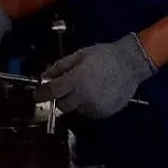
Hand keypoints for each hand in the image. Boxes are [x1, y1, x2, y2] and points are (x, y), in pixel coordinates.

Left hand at [34, 33, 156, 118]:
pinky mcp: (104, 113)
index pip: (52, 92)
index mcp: (77, 80)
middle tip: (65, 89)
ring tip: (86, 87)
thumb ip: (61, 66)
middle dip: (59, 98)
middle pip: (62, 106)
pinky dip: (87, 105)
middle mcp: (84, 97)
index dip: (41, 94)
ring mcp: (94, 107)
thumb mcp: (80, 55)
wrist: (131, 64)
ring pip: (76, 109)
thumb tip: (45, 75)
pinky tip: (96, 93)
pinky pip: (89, 112)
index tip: (37, 95)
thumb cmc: (104, 56)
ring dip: (75, 101)